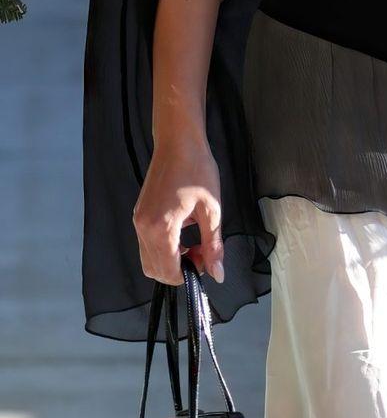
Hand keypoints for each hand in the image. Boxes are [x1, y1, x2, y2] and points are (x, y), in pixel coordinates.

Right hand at [133, 129, 224, 287]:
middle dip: (179, 271)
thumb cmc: (197, 170)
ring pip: (148, 259)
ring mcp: (138, 221)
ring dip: (171, 261)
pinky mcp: (138, 214)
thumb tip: (218, 274)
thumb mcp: (212, 210)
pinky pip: (147, 244)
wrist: (178, 142)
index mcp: (161, 228)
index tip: (206, 263)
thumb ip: (213, 245)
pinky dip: (164, 249)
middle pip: (154, 270)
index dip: (188, 275)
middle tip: (202, 254)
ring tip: (195, 244)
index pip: (168, 271)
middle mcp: (143, 227)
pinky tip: (183, 233)